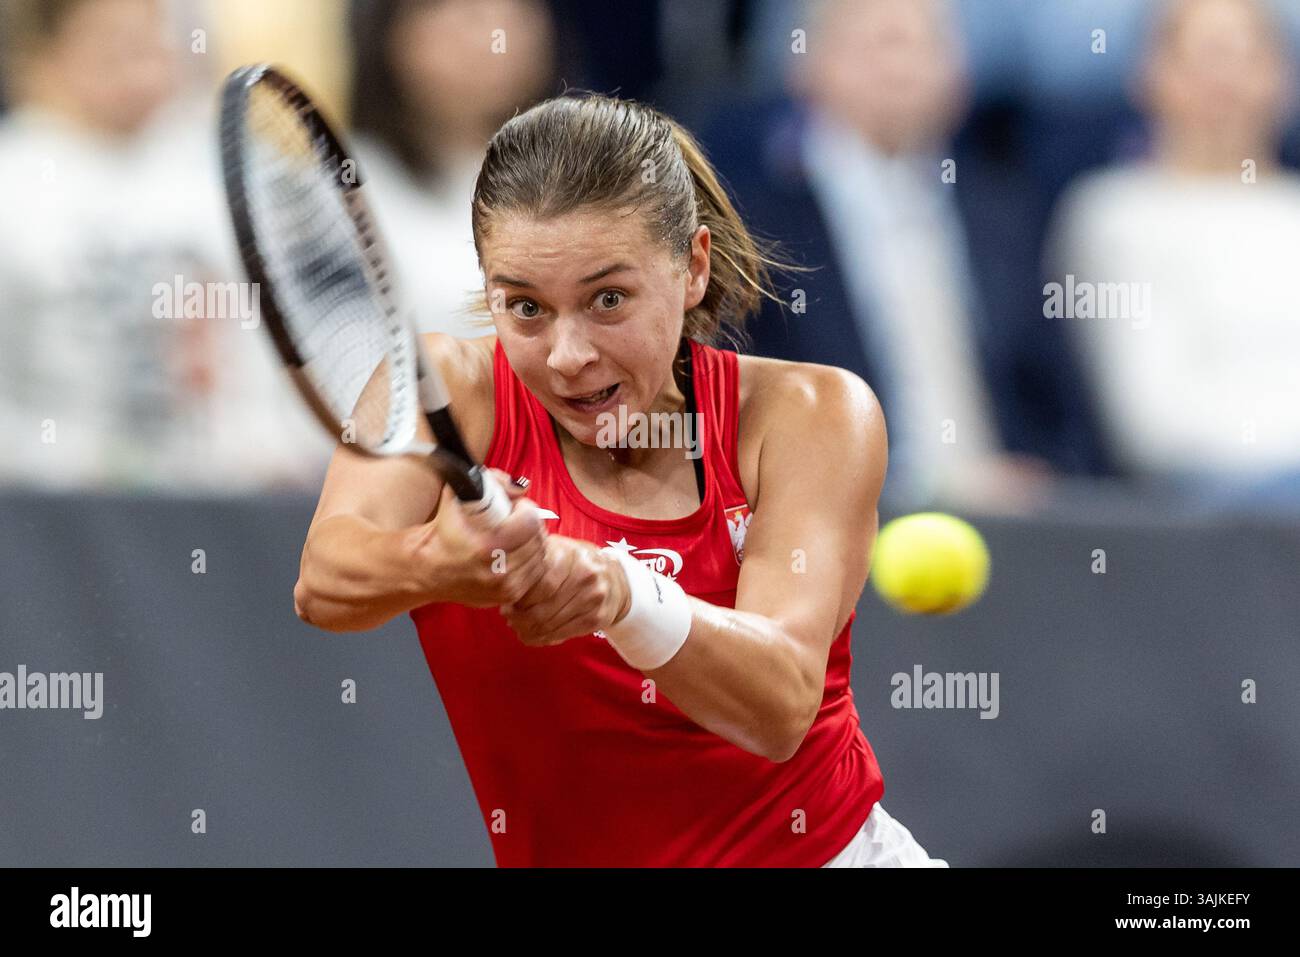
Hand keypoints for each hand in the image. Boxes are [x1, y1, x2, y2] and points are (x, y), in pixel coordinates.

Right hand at [415, 468, 548, 606]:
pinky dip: (530, 561)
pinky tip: (518, 553)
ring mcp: (504, 588)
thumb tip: (520, 487)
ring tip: (518, 535)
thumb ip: (490, 482)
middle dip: (531, 525)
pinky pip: (535, 575)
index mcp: (486, 547)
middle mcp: (498, 571)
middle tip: (518, 519)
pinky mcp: (507, 597)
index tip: (517, 506)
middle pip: (538, 540)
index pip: (530, 523)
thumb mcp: (456, 497)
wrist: (426, 570)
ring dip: (533, 543)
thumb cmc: (442, 532)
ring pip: (540, 558)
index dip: (526, 509)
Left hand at [500, 536, 631, 646]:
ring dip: (527, 630)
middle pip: (541, 609)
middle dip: (519, 618)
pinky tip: (534, 634)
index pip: (536, 586)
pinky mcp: (598, 619)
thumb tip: (501, 573)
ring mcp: (593, 599)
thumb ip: (533, 560)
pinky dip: (543, 638)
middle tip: (508, 617)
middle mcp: (585, 576)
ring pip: (549, 625)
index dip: (517, 599)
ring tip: (518, 626)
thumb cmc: (575, 563)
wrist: (615, 578)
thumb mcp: (557, 550)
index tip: (506, 602)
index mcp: (569, 555)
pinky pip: (562, 634)